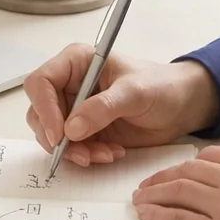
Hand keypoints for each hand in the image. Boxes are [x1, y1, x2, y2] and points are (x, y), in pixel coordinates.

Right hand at [22, 46, 219, 166]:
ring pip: (52, 135)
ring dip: (73, 151)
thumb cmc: (160, 86)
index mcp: (76, 63)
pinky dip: (86, 156)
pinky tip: (111, 153)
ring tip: (104, 154)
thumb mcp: (135, 93)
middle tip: (83, 154)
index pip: (41, 82)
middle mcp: (69, 85)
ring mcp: (74, 109)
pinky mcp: (84, 130)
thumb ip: (103, 108)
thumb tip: (71, 129)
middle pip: (39, 112)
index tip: (59, 135)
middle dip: (58, 138)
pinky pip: (70, 148)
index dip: (44, 108)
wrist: (180, 106)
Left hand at [132, 145, 219, 219]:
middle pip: (187, 171)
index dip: (185, 167)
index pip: (208, 156)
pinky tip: (147, 216)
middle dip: (162, 178)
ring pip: (177, 191)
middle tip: (148, 186)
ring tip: (140, 200)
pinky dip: (158, 216)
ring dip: (153, 194)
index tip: (174, 174)